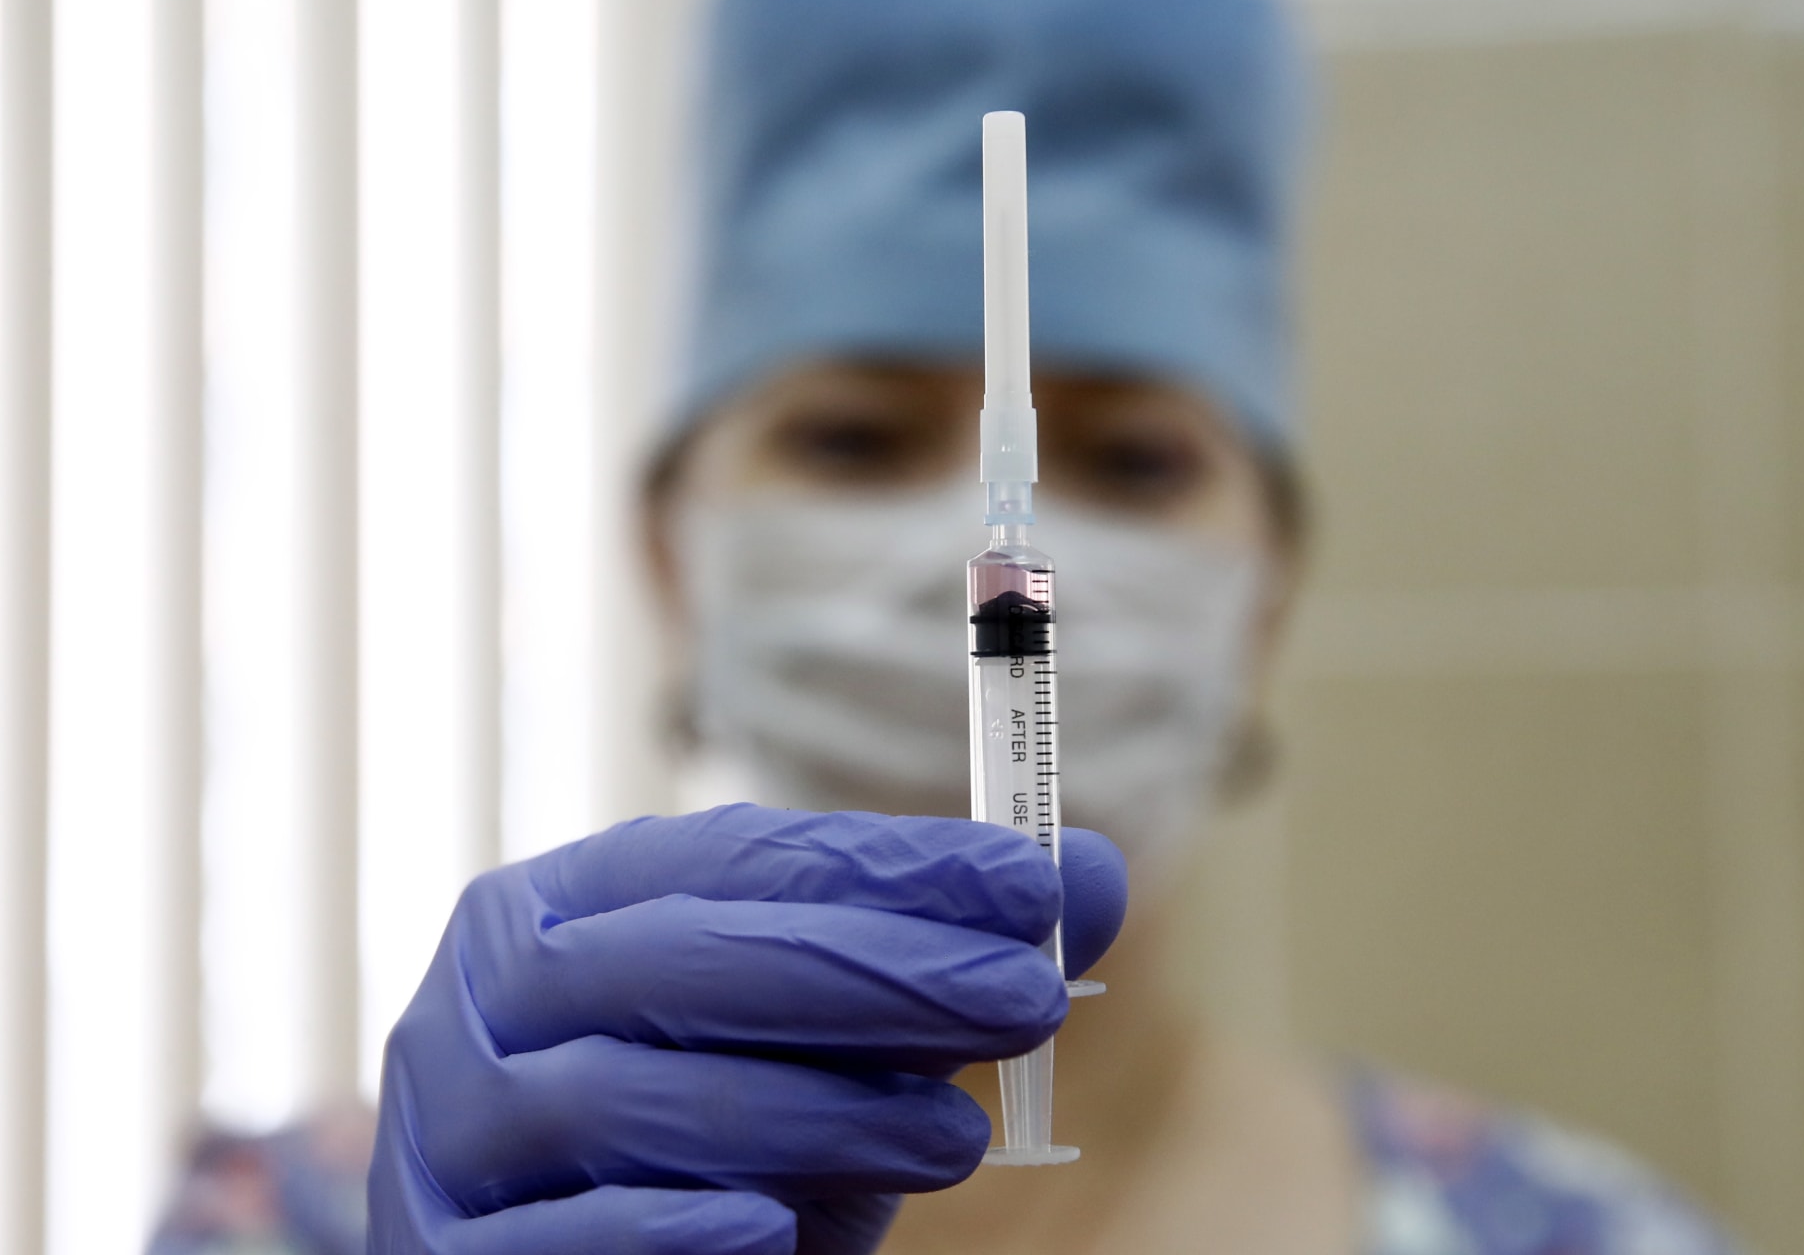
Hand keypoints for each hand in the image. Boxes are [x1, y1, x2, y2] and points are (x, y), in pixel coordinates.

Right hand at [368, 804, 1126, 1254]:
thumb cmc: (717, 1138)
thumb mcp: (831, 1045)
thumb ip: (938, 959)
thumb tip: (1092, 874)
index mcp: (567, 901)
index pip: (735, 857)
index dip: (891, 868)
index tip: (1034, 885)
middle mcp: (486, 991)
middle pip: (680, 962)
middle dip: (873, 975)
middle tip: (1026, 998)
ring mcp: (445, 1126)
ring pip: (623, 1096)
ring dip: (811, 1113)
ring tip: (957, 1140)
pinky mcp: (444, 1252)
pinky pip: (554, 1237)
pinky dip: (668, 1226)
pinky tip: (777, 1229)